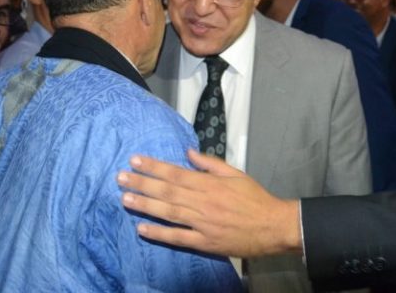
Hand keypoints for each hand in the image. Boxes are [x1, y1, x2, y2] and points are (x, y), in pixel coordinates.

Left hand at [118, 149, 302, 257]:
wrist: (273, 226)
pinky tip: (142, 228)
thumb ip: (210, 163)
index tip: (135, 160)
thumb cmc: (255, 198)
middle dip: (142, 183)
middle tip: (121, 178)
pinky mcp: (205, 242)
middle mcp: (203, 202)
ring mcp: (203, 223)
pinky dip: (159, 233)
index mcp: (210, 183)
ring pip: (169, 212)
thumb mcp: (236, 173)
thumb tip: (188, 152)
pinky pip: (178, 237)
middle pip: (167, 191)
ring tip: (125, 199)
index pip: (176, 173)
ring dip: (145, 205)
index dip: (153, 167)